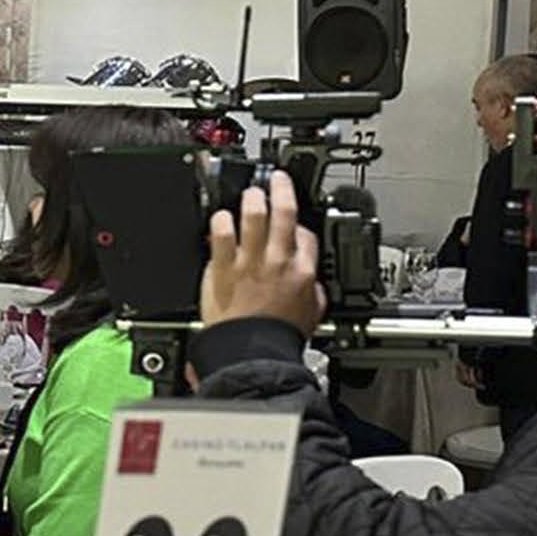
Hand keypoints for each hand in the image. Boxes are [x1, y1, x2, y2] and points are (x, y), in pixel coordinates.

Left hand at [199, 167, 325, 340]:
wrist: (251, 354)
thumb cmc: (278, 338)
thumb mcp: (312, 315)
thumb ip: (313, 294)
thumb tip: (315, 288)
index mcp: (302, 271)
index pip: (307, 235)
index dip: (302, 225)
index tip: (295, 224)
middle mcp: (277, 260)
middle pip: (283, 212)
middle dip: (280, 190)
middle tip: (275, 181)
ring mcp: (249, 262)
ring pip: (253, 215)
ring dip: (252, 199)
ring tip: (250, 194)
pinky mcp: (224, 269)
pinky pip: (221, 235)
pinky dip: (221, 222)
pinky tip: (221, 218)